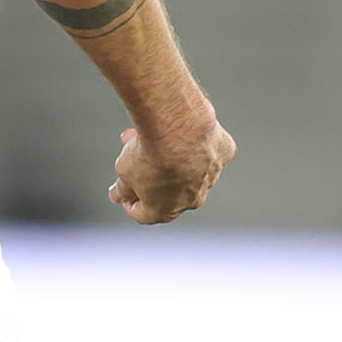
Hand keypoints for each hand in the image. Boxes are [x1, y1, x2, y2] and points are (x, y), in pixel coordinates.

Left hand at [109, 116, 233, 224]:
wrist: (179, 126)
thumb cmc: (151, 153)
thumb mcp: (124, 173)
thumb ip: (122, 188)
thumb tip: (118, 195)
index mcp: (166, 210)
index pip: (144, 215)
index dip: (130, 203)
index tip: (123, 192)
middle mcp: (193, 198)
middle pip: (168, 192)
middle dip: (150, 177)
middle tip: (134, 161)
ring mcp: (212, 176)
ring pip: (189, 170)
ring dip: (170, 158)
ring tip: (145, 138)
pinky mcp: (224, 153)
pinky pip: (208, 150)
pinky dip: (194, 143)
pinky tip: (179, 131)